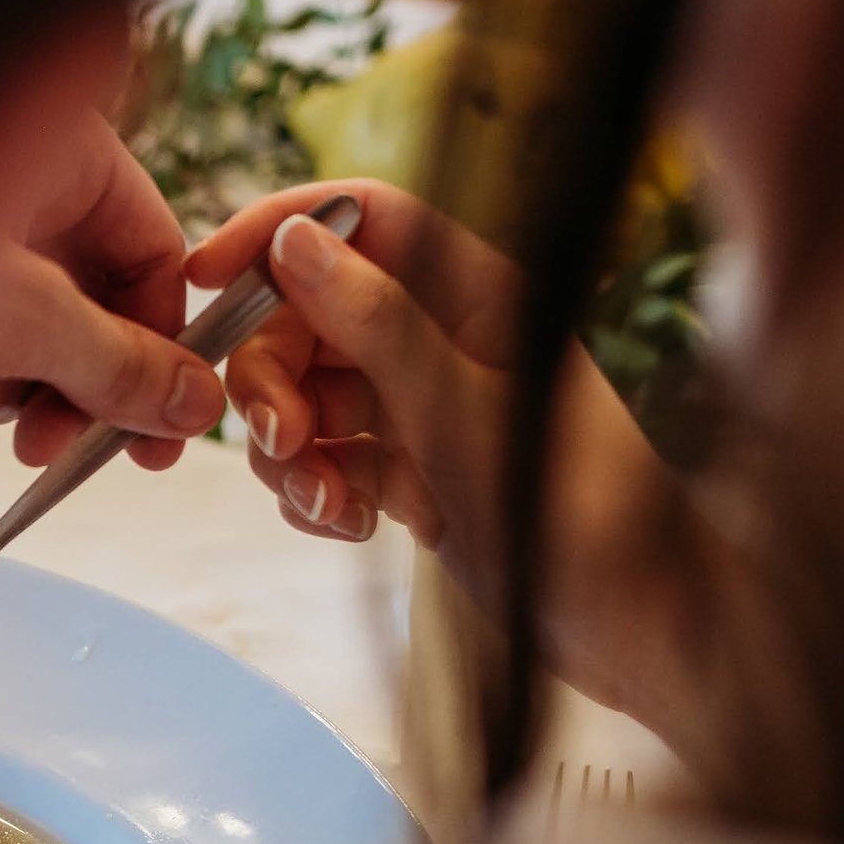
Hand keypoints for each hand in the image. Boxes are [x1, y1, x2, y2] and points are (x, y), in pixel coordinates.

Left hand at [0, 115, 221, 472]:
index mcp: (52, 149)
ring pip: (30, 331)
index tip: (174, 418)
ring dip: (14, 388)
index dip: (168, 338)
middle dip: (83, 380)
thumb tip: (196, 403)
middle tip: (77, 450)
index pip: (152, 244)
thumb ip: (120, 364)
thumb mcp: (23, 322)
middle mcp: (7, 185)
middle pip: (93, 298)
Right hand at [191, 177, 712, 750]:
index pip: (361, 216)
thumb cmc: (580, 511)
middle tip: (285, 444)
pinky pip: (329, 459)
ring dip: (293, 452)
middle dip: (274, 379)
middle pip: (311, 316)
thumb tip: (293, 240)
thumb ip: (377, 324)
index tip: (207, 278)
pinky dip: (319, 491)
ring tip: (331, 505)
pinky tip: (353, 527)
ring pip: (308, 396)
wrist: (636, 627)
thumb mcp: (463, 412)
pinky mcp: (413, 471)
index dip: (277, 230)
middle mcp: (444, 337)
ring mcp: (424, 406)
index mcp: (476, 291)